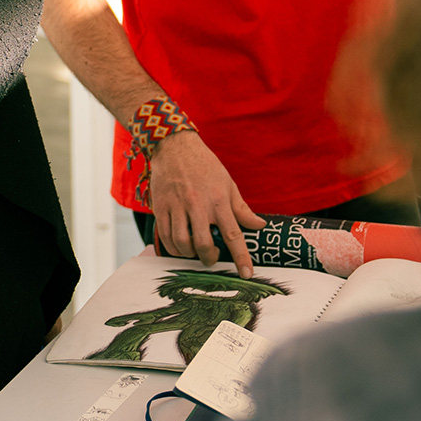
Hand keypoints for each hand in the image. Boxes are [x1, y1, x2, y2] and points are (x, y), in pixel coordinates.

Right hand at [149, 130, 265, 277]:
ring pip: (182, 243)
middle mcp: (197, 205)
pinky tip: (179, 246)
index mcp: (218, 200)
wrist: (174, 146)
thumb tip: (259, 225)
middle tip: (212, 257)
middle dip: (210, 258)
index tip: (247, 274)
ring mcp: (177, 206)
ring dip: (190, 254)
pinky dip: (172, 247)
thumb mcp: (228, 183)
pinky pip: (164, 236)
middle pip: (204, 244)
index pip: (233, 235)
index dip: (241, 257)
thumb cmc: (204, 165)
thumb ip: (241, 208)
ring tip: (195, 250)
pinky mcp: (161, 207)